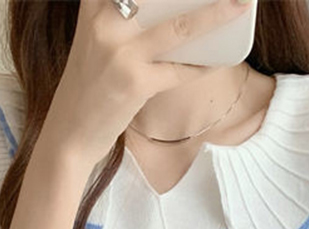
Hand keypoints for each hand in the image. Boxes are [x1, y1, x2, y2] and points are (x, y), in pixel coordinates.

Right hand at [42, 0, 255, 168]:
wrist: (68, 135)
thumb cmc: (87, 88)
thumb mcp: (95, 42)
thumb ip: (120, 19)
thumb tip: (171, 11)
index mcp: (94, 8)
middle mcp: (105, 24)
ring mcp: (120, 54)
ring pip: (178, 28)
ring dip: (215, 15)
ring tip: (240, 4)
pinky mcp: (134, 84)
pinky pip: (179, 71)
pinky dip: (202, 65)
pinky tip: (219, 59)